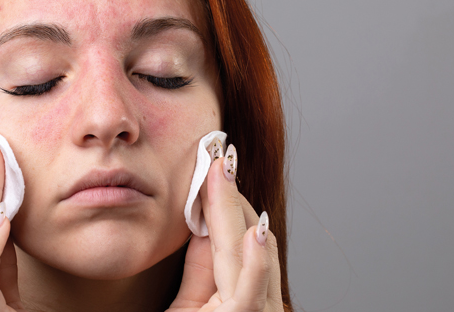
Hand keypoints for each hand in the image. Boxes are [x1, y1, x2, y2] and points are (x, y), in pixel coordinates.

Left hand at [168, 145, 283, 310]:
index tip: (219, 169)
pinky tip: (252, 231)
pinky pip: (250, 292)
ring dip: (234, 210)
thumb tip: (204, 221)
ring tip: (224, 172)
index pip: (248, 240)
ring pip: (250, 253)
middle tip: (219, 157)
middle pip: (254, 239)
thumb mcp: (190, 303)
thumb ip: (202, 268)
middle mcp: (262, 305)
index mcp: (250, 297)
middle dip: (234, 197)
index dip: (233, 202)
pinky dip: (255, 262)